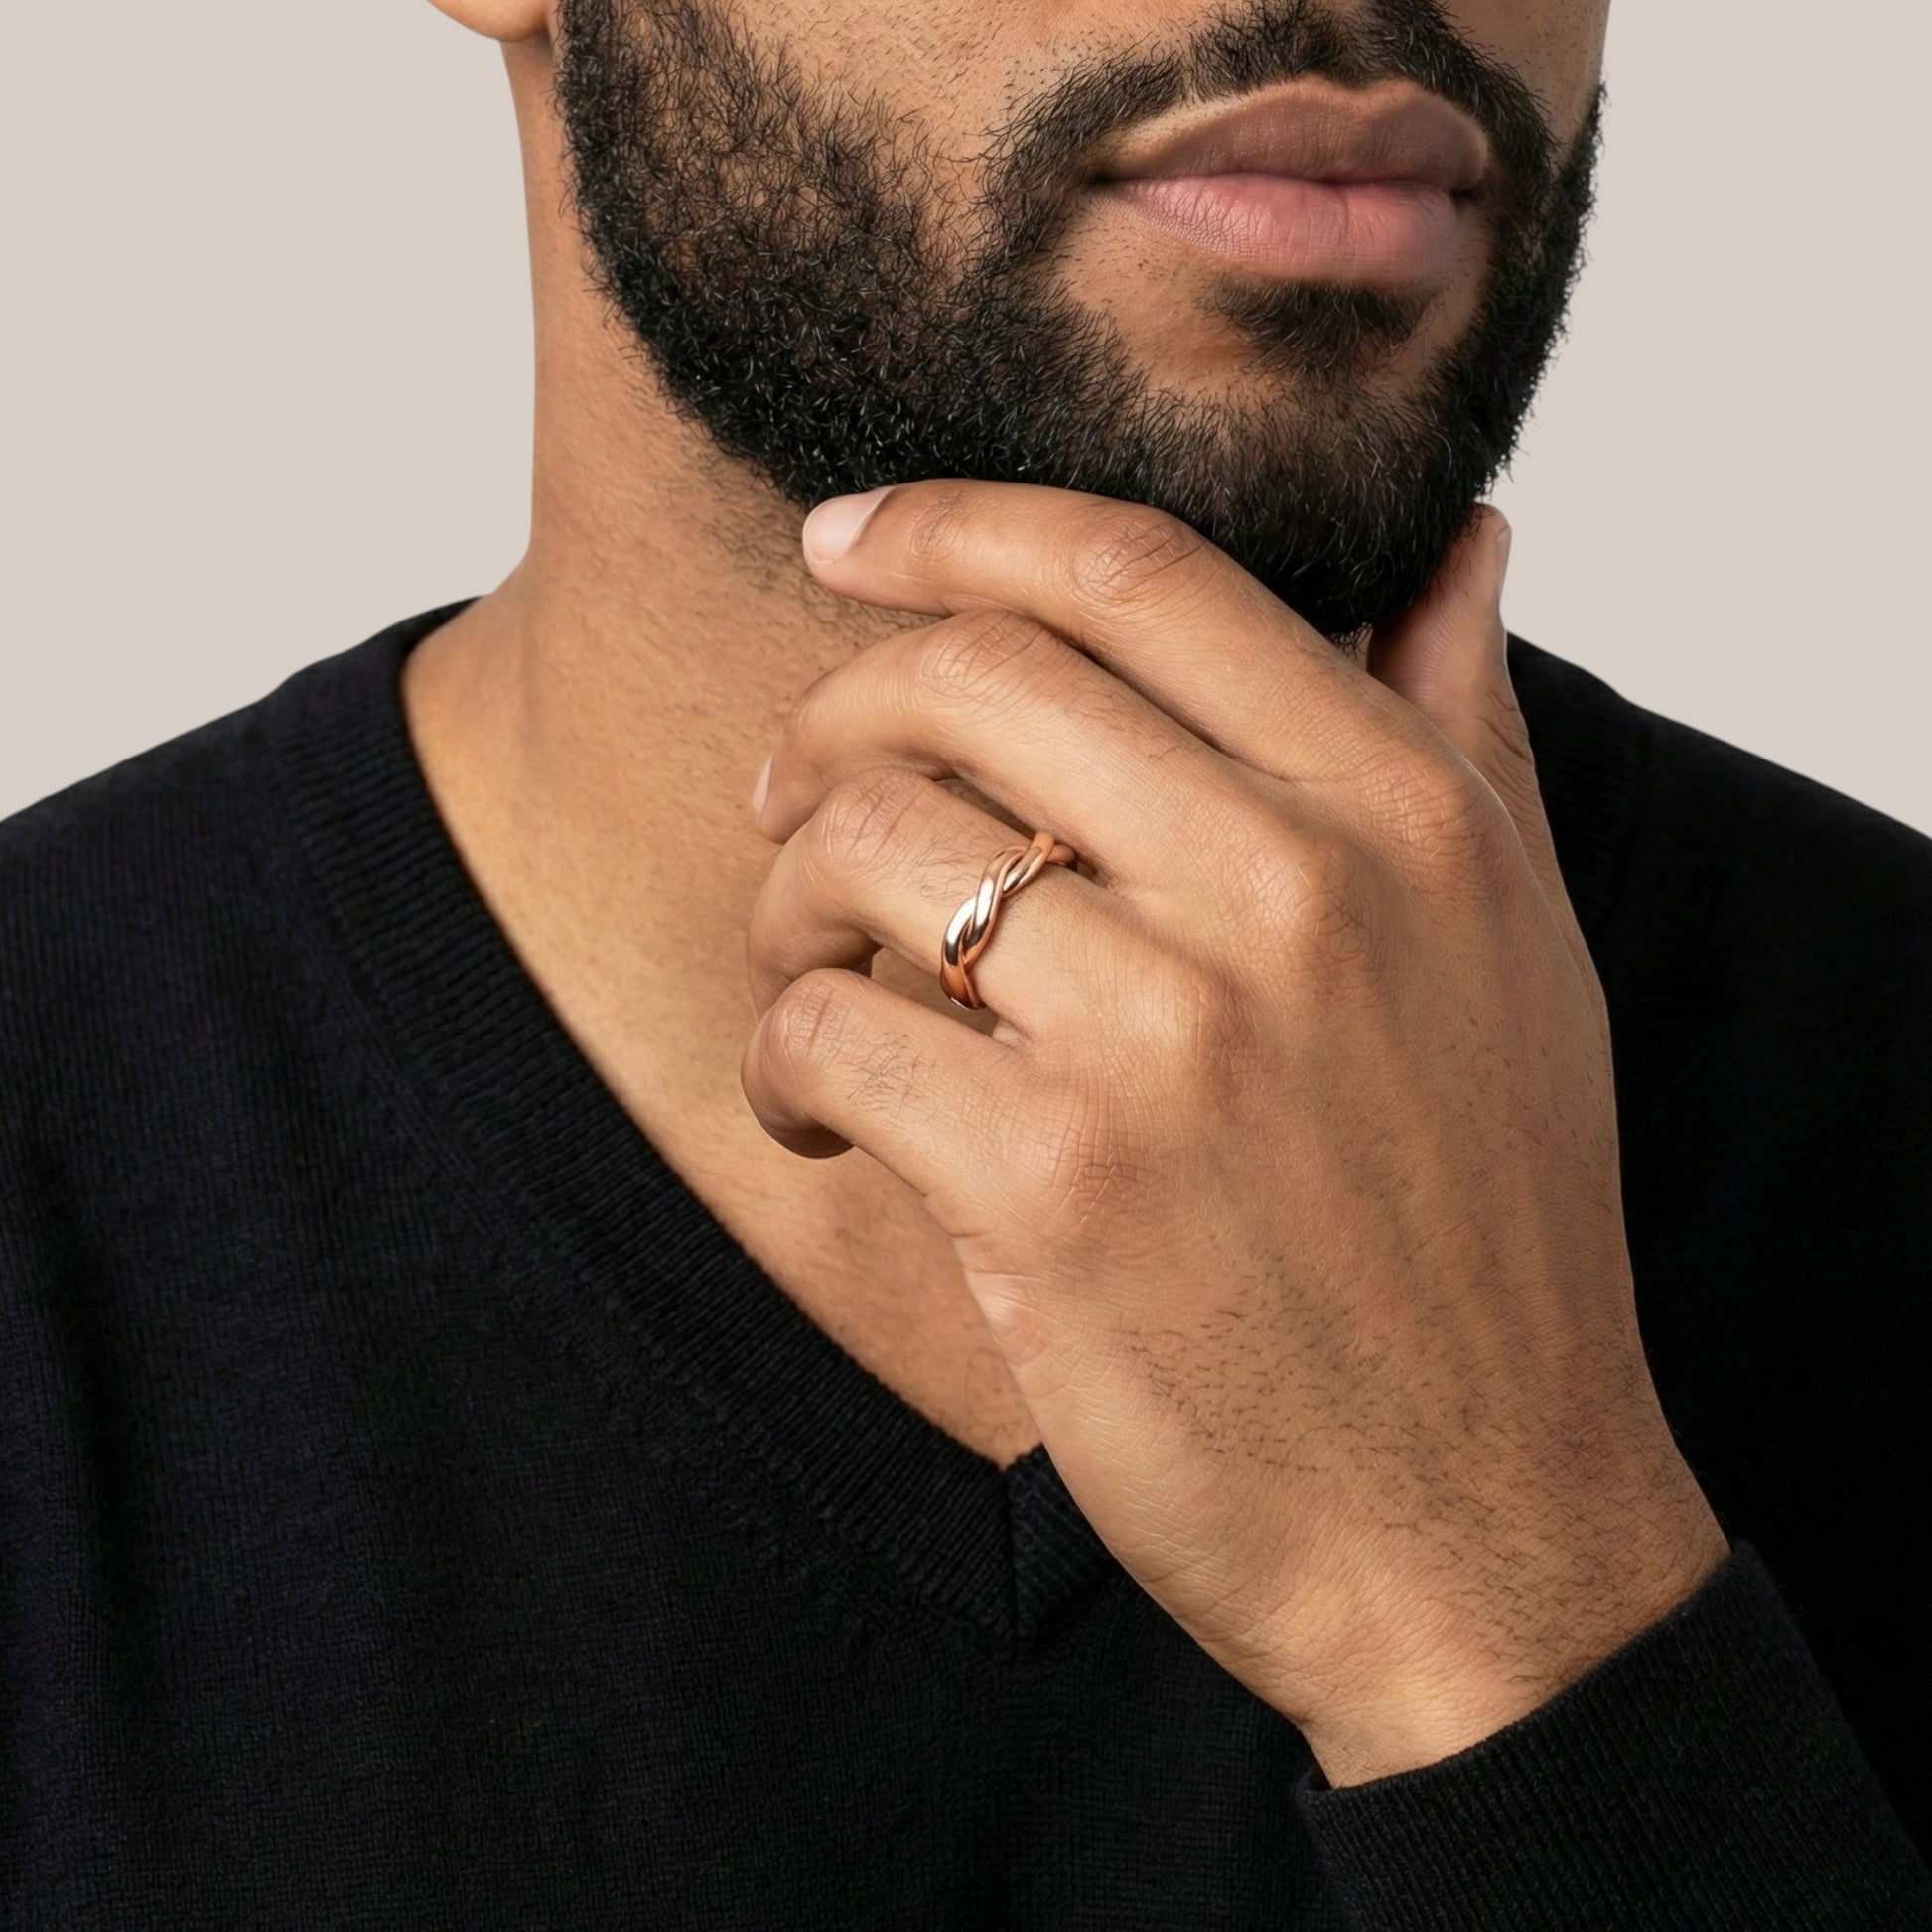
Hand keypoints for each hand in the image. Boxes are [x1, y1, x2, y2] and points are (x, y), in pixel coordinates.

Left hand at [741, 480, 1727, 1783]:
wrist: (1476, 1522)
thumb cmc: (1487, 1233)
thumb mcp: (1520, 952)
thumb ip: (1463, 729)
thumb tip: (1456, 542)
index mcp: (1400, 816)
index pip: (1135, 574)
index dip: (956, 525)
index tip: (848, 537)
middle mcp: (1291, 893)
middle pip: (967, 682)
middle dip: (833, 716)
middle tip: (792, 793)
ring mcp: (1167, 1039)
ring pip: (864, 850)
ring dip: (785, 902)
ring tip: (804, 973)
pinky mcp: (1053, 1190)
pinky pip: (825, 1036)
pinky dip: (779, 1064)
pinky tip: (819, 1118)